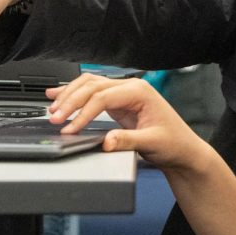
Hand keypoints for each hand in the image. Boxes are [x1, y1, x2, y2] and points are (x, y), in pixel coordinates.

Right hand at [46, 75, 210, 170]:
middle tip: (55, 117)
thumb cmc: (173, 144)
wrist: (183, 149)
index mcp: (140, 92)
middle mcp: (131, 87)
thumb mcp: (152, 143)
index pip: (102, 97)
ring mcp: (124, 93)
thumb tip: (106, 141)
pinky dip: (75, 94)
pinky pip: (92, 93)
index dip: (83, 112)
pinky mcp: (119, 102)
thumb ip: (128, 141)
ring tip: (52, 106)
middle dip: (71, 101)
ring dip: (70, 94)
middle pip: (92, 86)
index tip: (70, 128)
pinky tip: (60, 94)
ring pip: (90, 85)